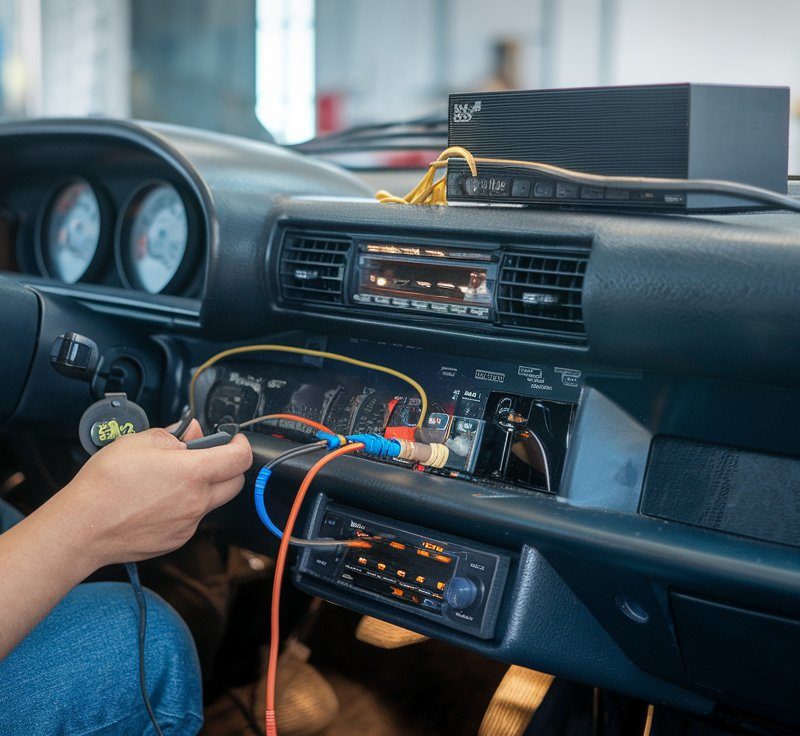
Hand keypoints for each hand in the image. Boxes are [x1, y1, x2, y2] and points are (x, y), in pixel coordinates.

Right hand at [57, 420, 251, 567]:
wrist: (82, 527)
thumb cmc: (105, 484)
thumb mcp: (138, 441)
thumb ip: (174, 434)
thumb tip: (193, 431)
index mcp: (193, 473)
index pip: (239, 458)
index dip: (240, 445)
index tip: (233, 440)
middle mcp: (197, 501)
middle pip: (235, 483)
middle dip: (228, 467)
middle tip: (206, 457)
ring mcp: (188, 524)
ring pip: (213, 501)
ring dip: (205, 488)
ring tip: (172, 480)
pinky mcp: (177, 540)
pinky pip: (193, 519)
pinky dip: (187, 507)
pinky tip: (160, 500)